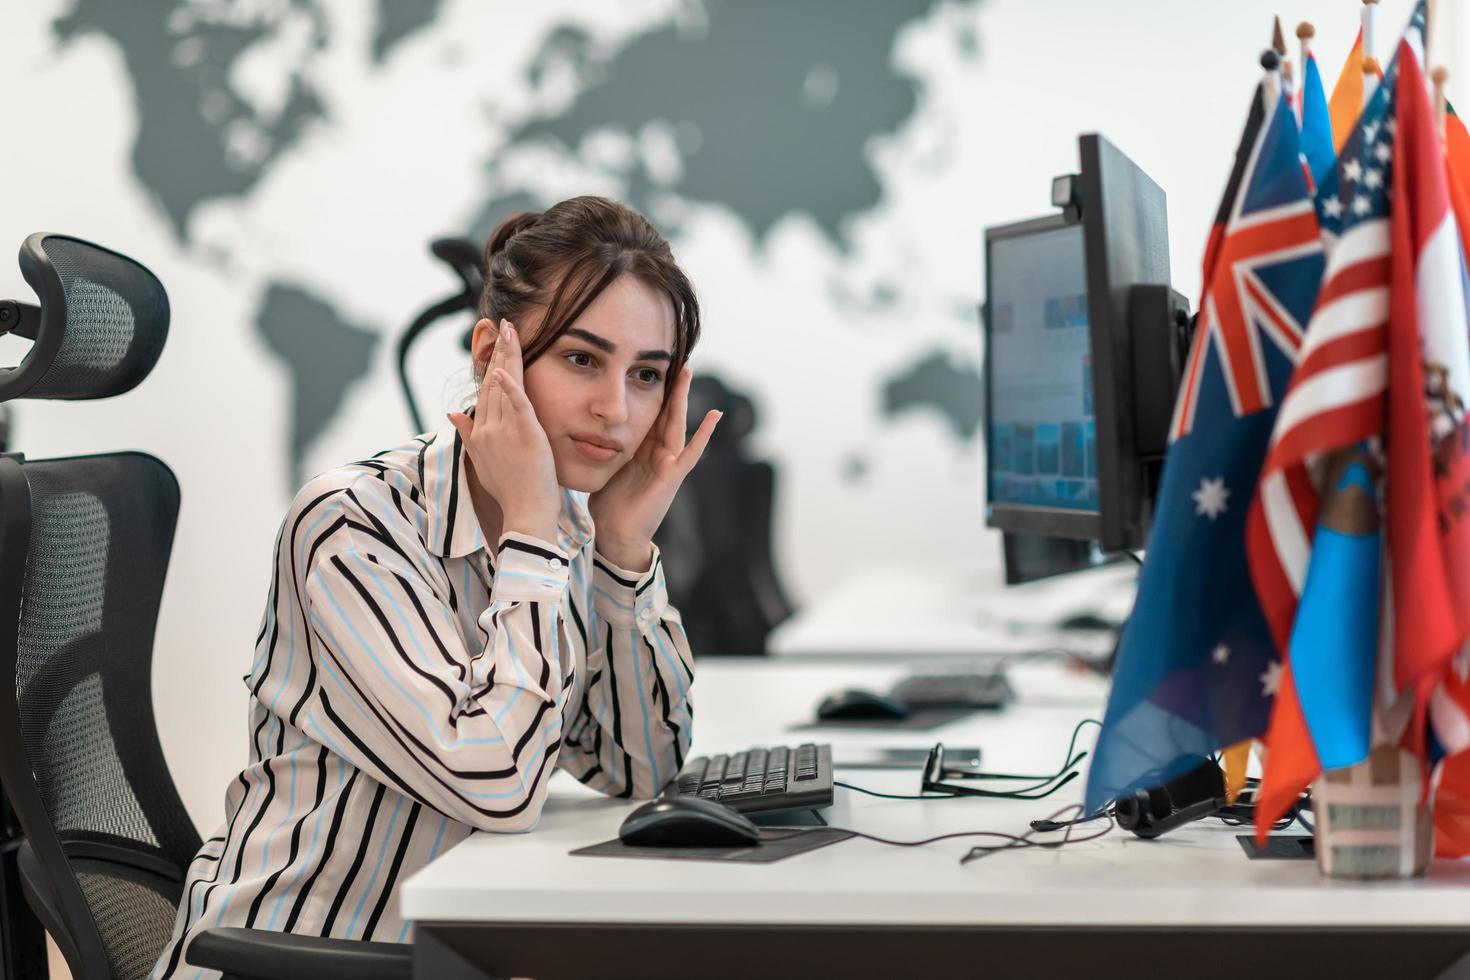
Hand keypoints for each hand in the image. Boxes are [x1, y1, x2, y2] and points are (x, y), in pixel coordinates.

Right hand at [448, 320, 560, 541]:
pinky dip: (510, 386)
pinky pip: (516, 406)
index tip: (495, 343)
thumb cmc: (509, 491)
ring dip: (507, 358)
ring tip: (510, 331)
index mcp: (480, 433)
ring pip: (504, 387)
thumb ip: (468, 435)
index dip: (490, 366)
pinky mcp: (526, 436)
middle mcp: (488, 429)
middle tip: (504, 325)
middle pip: (493, 383)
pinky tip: (505, 368)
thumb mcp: (482, 462)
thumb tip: (453, 413)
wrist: (525, 514)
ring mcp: (505, 432)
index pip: (485, 392)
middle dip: (498, 352)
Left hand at [589, 366, 719, 570]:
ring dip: (683, 398)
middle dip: (672, 387)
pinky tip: (715, 415)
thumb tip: (585, 426)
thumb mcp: (605, 466)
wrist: (615, 535)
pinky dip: (704, 434)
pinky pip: (691, 452)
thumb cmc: (610, 504)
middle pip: (666, 413)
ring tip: (688, 371)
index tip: (653, 365)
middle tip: (677, 358)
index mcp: (641, 448)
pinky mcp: (672, 477)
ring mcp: (668, 464)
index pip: (649, 413)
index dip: (653, 390)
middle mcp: (658, 453)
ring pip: (677, 423)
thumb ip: (603, 446)